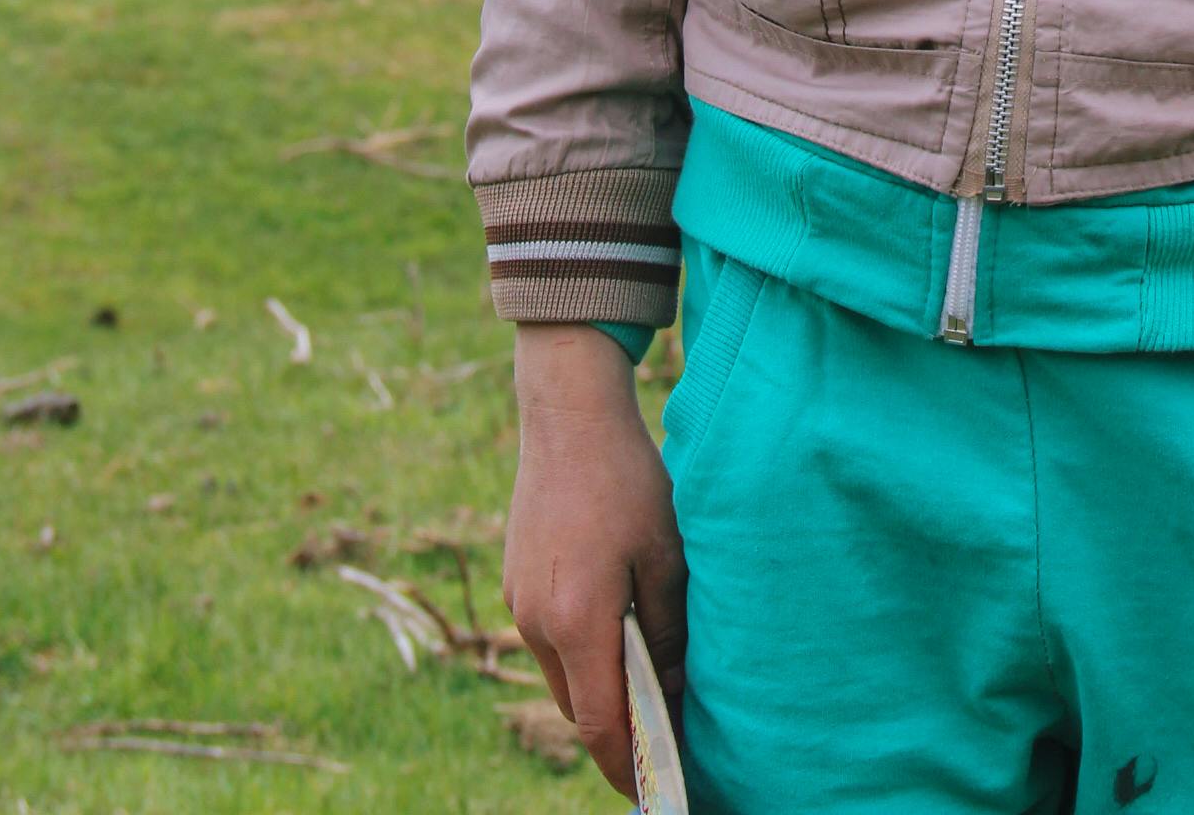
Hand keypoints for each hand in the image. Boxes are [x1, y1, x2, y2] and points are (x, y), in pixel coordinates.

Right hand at [505, 326, 686, 799]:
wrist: (567, 415)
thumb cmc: (627, 480)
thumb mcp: (666, 556)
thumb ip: (669, 632)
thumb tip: (676, 691)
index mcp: (578, 620)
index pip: (599, 724)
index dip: (628, 765)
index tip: (656, 788)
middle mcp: (538, 622)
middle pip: (576, 708)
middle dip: (617, 733)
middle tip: (664, 742)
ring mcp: (520, 602)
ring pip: (562, 676)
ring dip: (599, 691)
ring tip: (647, 690)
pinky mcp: (516, 582)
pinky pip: (551, 641)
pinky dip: (582, 655)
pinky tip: (617, 635)